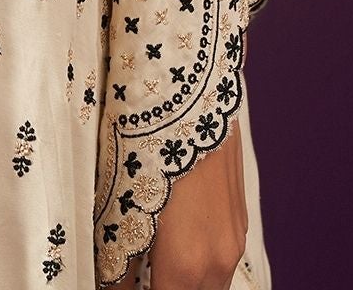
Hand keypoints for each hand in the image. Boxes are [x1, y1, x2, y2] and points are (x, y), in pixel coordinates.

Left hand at [116, 115, 248, 289]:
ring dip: (182, 282)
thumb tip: (113, 283)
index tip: (113, 285)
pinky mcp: (239, 215)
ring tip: (149, 265)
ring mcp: (235, 237)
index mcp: (186, 263)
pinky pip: (219, 260)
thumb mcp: (119, 199)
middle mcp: (219, 259)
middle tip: (130, 277)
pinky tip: (172, 243)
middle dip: (160, 288)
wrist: (188, 82)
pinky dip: (197, 265)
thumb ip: (119, 256)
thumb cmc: (147, 134)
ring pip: (210, 287)